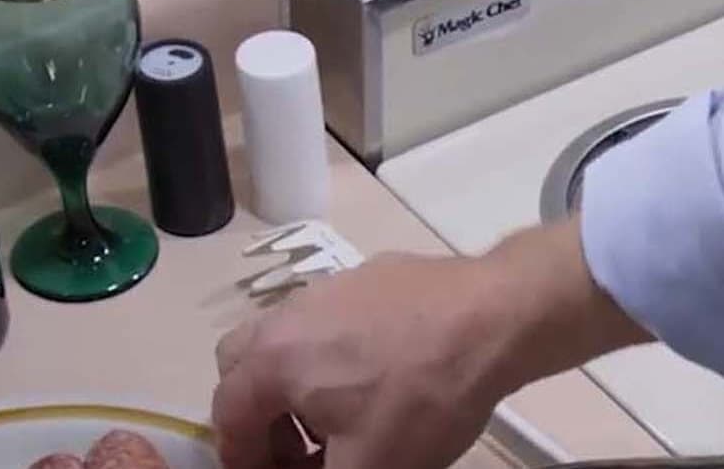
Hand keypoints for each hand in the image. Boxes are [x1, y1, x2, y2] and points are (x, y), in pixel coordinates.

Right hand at [210, 218, 650, 468]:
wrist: (496, 317)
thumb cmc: (423, 397)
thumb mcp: (370, 467)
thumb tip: (315, 467)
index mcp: (272, 362)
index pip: (227, 418)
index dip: (243, 459)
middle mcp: (287, 315)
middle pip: (243, 367)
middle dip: (260, 414)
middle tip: (299, 449)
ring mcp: (330, 287)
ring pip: (287, 337)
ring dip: (297, 383)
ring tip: (342, 415)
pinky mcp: (373, 274)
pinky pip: (332, 318)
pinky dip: (336, 352)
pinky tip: (383, 374)